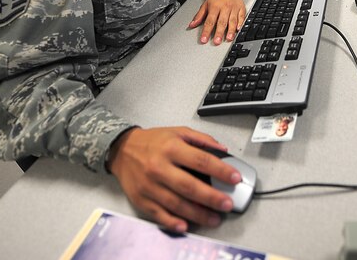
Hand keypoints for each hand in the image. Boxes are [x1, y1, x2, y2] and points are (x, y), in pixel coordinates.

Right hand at [108, 127, 241, 232]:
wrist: (122, 150)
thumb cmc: (152, 142)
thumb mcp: (178, 131)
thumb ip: (202, 140)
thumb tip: (223, 150)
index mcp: (171, 147)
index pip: (201, 160)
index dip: (221, 170)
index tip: (235, 178)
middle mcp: (159, 167)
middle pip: (189, 186)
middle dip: (211, 197)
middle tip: (227, 203)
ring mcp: (149, 185)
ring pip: (176, 204)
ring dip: (198, 214)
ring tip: (214, 218)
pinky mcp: (141, 200)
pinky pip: (159, 214)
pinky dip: (173, 222)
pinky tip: (186, 225)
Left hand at [188, 0, 245, 44]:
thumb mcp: (206, 4)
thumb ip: (199, 15)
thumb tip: (192, 24)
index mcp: (215, 7)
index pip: (209, 21)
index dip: (206, 31)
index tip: (204, 39)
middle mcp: (224, 8)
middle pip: (221, 22)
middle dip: (219, 32)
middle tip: (217, 42)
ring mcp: (234, 8)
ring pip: (232, 21)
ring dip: (230, 30)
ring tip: (228, 38)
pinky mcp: (241, 9)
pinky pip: (241, 17)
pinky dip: (240, 23)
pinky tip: (238, 29)